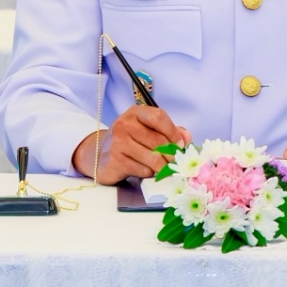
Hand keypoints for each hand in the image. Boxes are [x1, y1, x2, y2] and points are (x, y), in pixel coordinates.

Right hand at [72, 104, 189, 184]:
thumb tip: (187, 137)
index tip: (181, 145)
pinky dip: (149, 173)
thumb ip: (167, 132)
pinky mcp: (116, 161)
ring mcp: (118, 143)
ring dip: (163, 166)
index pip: (159, 117)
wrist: (99, 155)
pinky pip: (143, 170)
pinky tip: (145, 170)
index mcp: (135, 113)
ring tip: (164, 168)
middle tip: (176, 162)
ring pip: (153, 158)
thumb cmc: (128, 142)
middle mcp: (124, 125)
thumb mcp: (146, 130)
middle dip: (171, 154)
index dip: (173, 132)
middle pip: (158, 141)